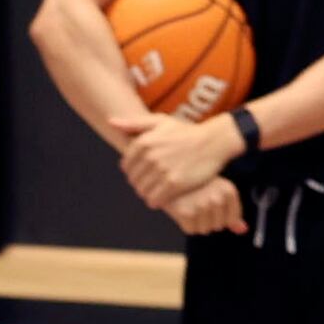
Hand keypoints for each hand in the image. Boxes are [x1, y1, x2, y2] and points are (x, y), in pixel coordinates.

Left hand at [124, 114, 241, 203]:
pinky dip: (156, 201)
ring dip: (148, 194)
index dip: (133, 172)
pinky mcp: (175, 184)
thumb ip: (134, 124)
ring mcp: (162, 170)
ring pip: (142, 192)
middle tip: (153, 183)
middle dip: (140, 183)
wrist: (213, 142)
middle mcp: (151, 156)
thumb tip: (110, 122)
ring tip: (158, 190)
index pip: (126, 166)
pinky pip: (155, 200)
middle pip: (133, 180)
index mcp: (144, 142)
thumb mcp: (160, 122)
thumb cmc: (186, 132)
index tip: (144, 173)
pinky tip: (164, 197)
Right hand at [161, 176, 247, 236]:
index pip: (231, 220)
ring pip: (204, 229)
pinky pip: (191, 230)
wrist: (165, 177)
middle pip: (218, 226)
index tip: (209, 203)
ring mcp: (202, 205)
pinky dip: (185, 223)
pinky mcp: (187, 212)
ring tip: (188, 204)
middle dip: (206, 219)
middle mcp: (218, 197)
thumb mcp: (216, 193)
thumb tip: (243, 230)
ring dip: (195, 222)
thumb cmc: (194, 185)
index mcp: (229, 190)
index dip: (219, 216)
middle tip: (195, 202)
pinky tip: (181, 208)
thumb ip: (231, 213)